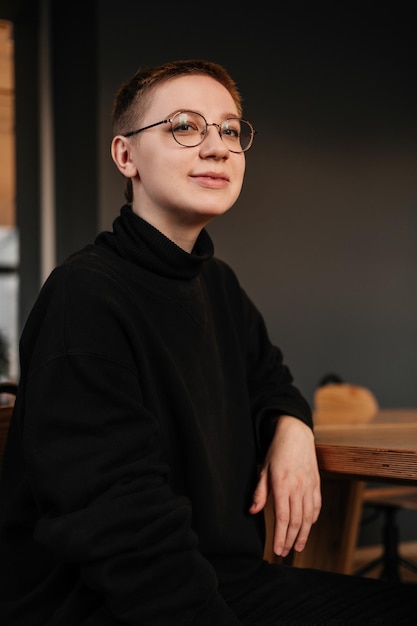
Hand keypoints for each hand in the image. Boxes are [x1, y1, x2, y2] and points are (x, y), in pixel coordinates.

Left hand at [249, 415, 321, 556]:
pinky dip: (313, 519)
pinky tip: (307, 527)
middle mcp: (298, 487)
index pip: (282, 517)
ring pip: (308, 517)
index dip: (280, 536)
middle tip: (285, 552)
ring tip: (297, 546)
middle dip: (290, 539)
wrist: (296, 434)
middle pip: (296, 521)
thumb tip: (252, 511)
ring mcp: (310, 486)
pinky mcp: (317, 483)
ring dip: (303, 534)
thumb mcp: (263, 469)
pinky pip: (316, 506)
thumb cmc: (277, 451)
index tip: (277, 549)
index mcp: (283, 484)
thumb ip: (260, 492)